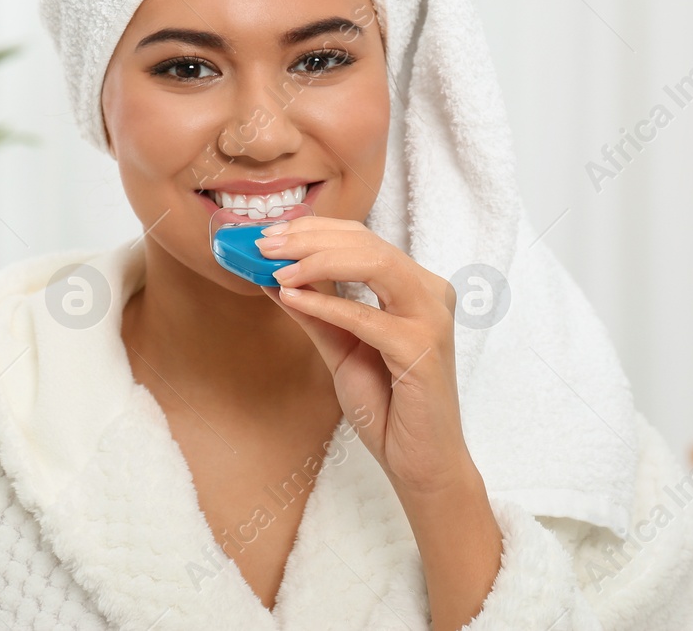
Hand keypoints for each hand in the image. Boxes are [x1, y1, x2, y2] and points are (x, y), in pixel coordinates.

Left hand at [255, 215, 473, 494]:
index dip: (313, 230)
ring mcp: (430, 318)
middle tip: (262, 245)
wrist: (420, 462)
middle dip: (308, 239)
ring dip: (316, 261)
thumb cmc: (387, 405)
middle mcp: (430, 292)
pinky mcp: (421, 349)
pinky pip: (365, 317)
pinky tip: (291, 299)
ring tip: (275, 268)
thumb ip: (314, 311)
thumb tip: (272, 276)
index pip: (362, 239)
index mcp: (414, 286)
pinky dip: (325, 305)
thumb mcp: (341, 347)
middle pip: (367, 243)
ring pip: (374, 263)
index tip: (267, 234)